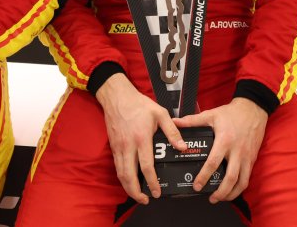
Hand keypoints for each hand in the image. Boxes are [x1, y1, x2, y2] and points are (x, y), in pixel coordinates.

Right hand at [95, 73, 186, 202]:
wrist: (117, 96)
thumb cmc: (138, 104)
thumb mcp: (160, 113)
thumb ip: (172, 131)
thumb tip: (182, 147)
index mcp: (142, 138)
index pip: (146, 167)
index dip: (152, 182)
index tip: (157, 192)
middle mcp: (128, 146)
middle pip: (129, 175)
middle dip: (136, 192)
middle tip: (145, 200)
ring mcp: (119, 147)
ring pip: (121, 173)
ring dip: (128, 187)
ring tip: (137, 195)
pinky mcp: (113, 146)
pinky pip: (117, 166)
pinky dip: (122, 177)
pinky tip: (129, 181)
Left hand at [174, 97, 267, 201]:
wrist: (253, 110)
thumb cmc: (231, 113)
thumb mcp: (210, 114)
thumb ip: (192, 120)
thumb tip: (174, 122)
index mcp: (224, 141)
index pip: (213, 163)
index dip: (204, 176)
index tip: (197, 185)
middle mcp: (237, 151)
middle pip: (231, 178)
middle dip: (221, 192)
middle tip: (211, 198)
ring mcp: (246, 157)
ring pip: (242, 181)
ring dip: (232, 193)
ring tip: (221, 198)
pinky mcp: (252, 159)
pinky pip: (247, 177)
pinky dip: (240, 186)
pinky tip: (232, 190)